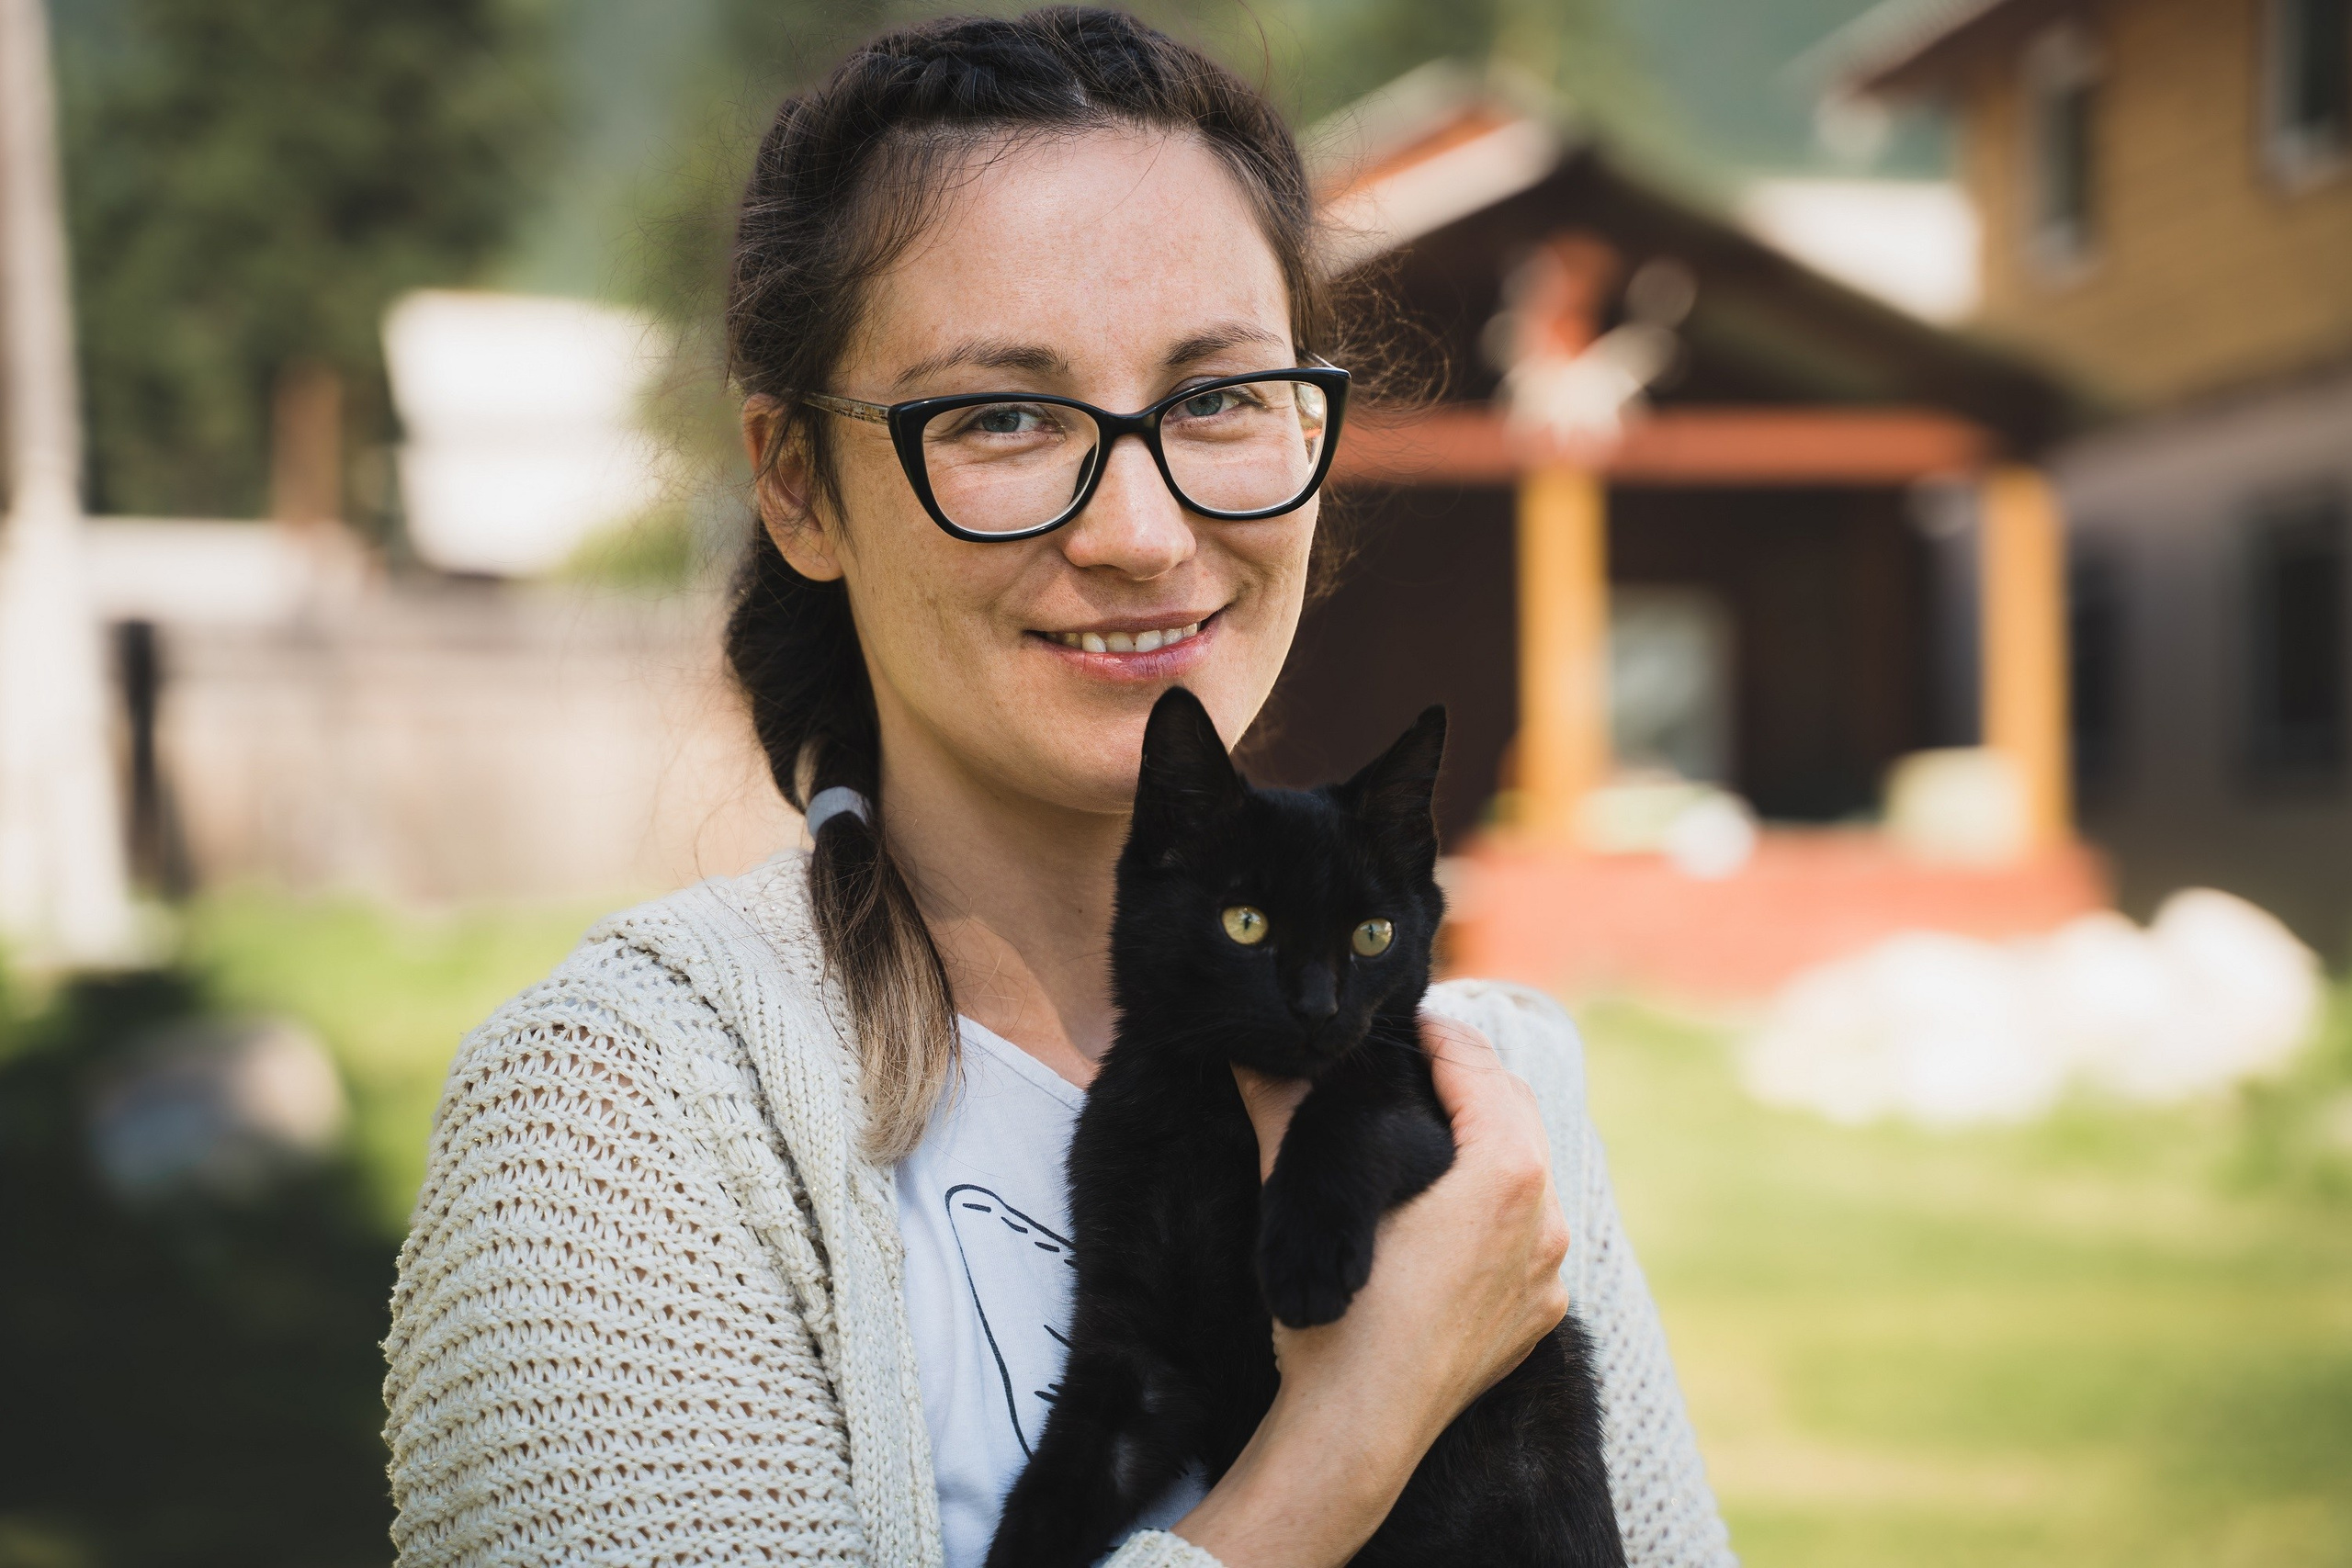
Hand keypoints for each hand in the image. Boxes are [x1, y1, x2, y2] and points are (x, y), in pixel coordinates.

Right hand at [1175, 1014, 1571, 1567]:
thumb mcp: (1309, 1203)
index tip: (1405, 1022)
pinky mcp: (1535, 1315)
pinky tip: (1447, 1206)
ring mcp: (1546, 1273)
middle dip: (1468, 1080)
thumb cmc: (1337, 1320)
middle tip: (1417, 1060)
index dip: (1438, 1035)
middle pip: (1514, 1115)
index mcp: (1505, 1175)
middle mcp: (1544, 1219)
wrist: (1355, 1438)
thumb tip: (1250, 1055)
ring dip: (1486, 1140)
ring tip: (1430, 1123)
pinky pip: (1527, 1235)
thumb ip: (1282, 1112)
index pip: (1478, 1068)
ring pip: (1526, 1176)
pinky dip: (1495, 1205)